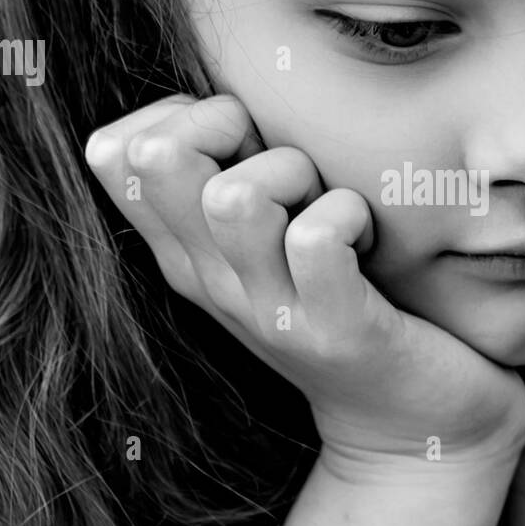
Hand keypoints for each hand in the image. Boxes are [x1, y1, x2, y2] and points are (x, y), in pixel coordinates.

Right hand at [84, 94, 524, 470]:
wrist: (411, 425)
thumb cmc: (345, 303)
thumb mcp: (270, 242)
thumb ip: (233, 174)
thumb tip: (210, 99)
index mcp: (185, 253)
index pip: (113, 151)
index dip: (175, 116)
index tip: (239, 144)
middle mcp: (211, 280)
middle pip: (156, 157)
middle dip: (227, 126)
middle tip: (285, 165)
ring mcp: (269, 309)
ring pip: (236, 195)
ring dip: (292, 173)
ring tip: (325, 201)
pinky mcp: (335, 330)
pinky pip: (317, 237)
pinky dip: (348, 216)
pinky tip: (367, 239)